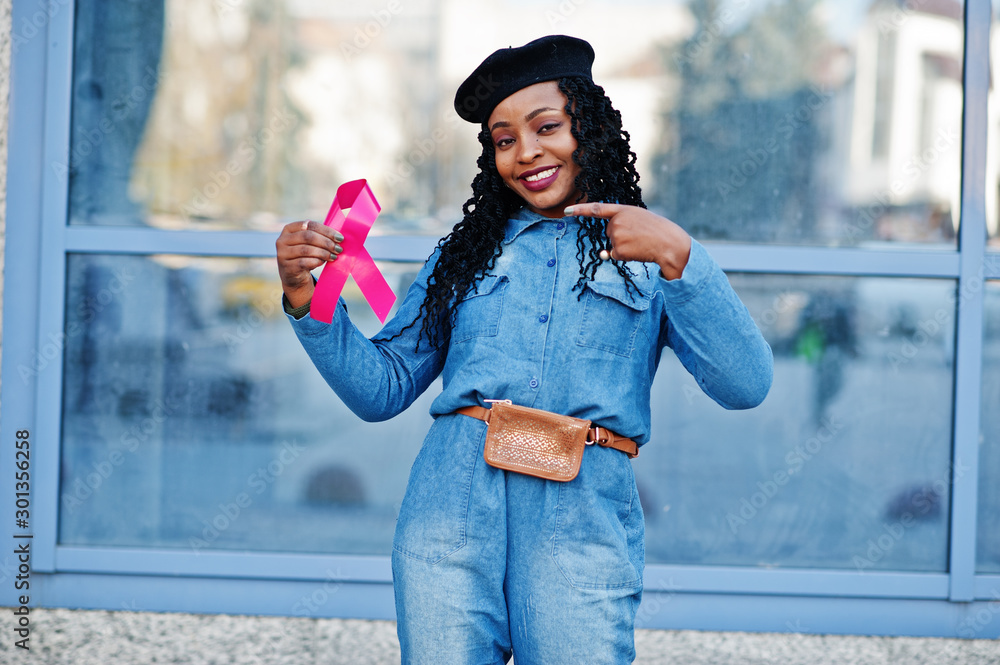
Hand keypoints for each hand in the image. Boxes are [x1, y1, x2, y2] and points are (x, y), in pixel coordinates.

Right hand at [276, 221, 343, 307]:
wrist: (294, 275)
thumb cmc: (305, 255)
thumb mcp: (309, 243)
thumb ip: (319, 236)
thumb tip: (339, 237)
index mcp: (289, 229)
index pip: (310, 225)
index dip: (326, 231)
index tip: (340, 238)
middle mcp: (282, 240)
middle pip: (308, 236)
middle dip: (326, 242)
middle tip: (338, 249)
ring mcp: (282, 253)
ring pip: (306, 250)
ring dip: (323, 253)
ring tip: (333, 256)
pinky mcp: (286, 267)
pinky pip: (303, 262)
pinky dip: (316, 262)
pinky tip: (322, 262)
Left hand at [564, 203, 691, 280]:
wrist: (670, 243)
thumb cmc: (657, 231)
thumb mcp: (639, 220)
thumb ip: (620, 230)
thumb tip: (603, 254)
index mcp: (623, 209)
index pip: (597, 209)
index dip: (580, 210)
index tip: (566, 211)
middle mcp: (617, 221)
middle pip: (609, 231)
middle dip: (621, 236)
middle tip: (640, 235)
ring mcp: (617, 235)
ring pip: (612, 244)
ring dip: (625, 247)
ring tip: (641, 243)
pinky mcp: (618, 249)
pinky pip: (615, 255)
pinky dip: (625, 256)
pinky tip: (638, 251)